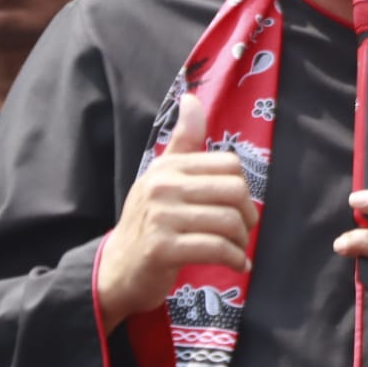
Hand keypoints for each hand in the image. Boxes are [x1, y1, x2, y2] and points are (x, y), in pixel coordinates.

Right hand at [96, 95, 257, 329]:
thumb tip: (191, 97)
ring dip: (242, 242)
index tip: (238, 207)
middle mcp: (163, 186)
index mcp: (168, 166)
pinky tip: (237, 265)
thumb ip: (183, 141)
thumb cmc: (148, 221)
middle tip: (244, 232)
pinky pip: (215, 248)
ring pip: (228, 222)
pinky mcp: (162, 249)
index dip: (243, 188)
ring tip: (239, 250)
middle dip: (248, 216)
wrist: (118, 269)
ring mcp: (160, 217)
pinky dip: (234, 259)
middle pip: (235, 191)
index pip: (230, 165)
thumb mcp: (162, 176)